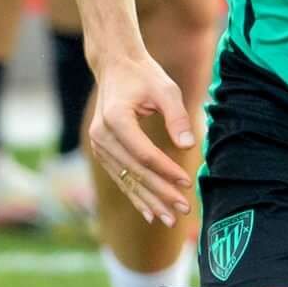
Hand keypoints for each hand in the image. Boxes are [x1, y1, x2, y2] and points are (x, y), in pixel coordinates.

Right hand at [85, 48, 198, 226]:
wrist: (115, 67)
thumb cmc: (144, 76)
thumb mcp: (165, 89)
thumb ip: (177, 116)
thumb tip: (189, 146)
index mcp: (115, 118)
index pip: (143, 153)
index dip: (166, 170)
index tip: (187, 182)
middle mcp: (101, 135)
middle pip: (135, 171)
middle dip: (161, 192)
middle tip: (183, 210)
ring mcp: (99, 145)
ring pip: (127, 179)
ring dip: (149, 200)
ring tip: (170, 219)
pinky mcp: (102, 151)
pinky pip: (121, 177)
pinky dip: (136, 195)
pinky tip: (150, 212)